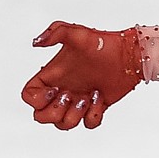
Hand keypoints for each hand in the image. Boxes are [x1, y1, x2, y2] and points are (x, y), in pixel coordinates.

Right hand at [22, 20, 143, 129]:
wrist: (129, 54)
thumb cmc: (103, 42)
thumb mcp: (78, 33)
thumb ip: (55, 32)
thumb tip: (35, 43)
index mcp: (52, 76)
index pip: (29, 97)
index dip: (36, 99)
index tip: (54, 89)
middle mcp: (61, 90)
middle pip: (41, 117)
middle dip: (54, 112)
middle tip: (70, 95)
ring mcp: (77, 101)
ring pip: (63, 124)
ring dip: (74, 114)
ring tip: (89, 96)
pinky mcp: (95, 108)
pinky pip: (88, 125)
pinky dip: (93, 115)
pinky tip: (99, 97)